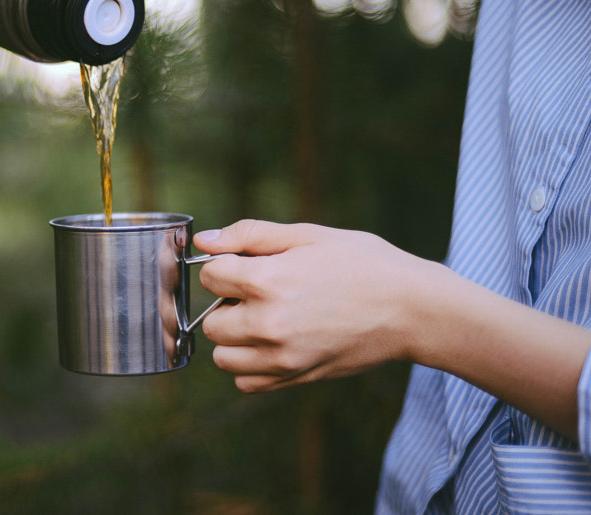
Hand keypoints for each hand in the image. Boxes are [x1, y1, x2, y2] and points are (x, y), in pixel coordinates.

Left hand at [193, 220, 434, 392]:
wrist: (413, 309)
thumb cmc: (364, 263)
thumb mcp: (307, 235)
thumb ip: (249, 236)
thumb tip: (204, 241)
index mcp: (268, 281)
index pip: (209, 277)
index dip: (224, 266)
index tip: (246, 265)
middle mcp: (269, 324)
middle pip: (211, 322)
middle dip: (226, 304)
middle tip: (259, 292)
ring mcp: (283, 357)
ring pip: (223, 357)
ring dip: (234, 338)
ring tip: (265, 319)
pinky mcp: (296, 377)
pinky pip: (247, 382)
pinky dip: (250, 365)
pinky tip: (273, 343)